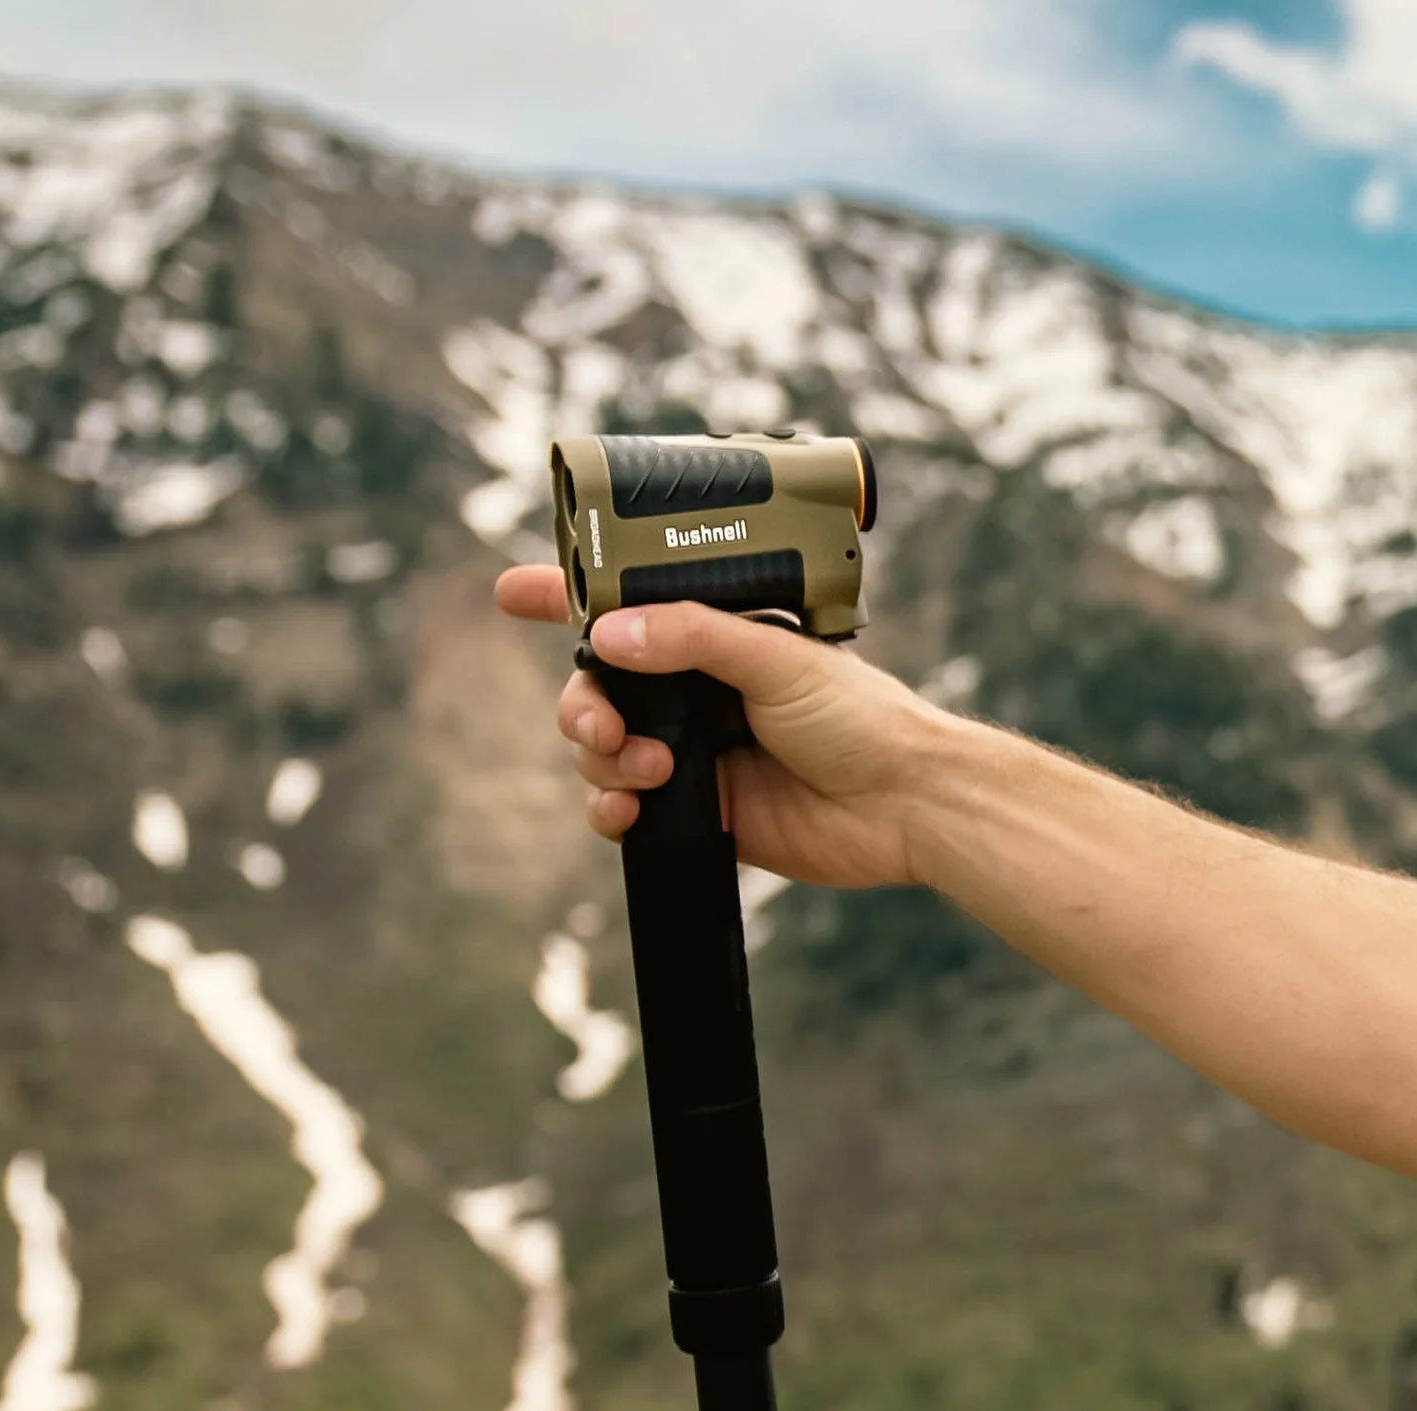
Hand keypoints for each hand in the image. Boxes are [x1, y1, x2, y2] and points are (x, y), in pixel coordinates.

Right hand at [493, 565, 958, 889]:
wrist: (907, 805)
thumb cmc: (864, 719)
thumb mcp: (780, 659)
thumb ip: (695, 638)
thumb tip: (609, 635)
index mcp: (718, 639)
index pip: (630, 608)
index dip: (566, 598)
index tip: (510, 592)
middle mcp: (698, 691)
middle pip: (598, 687)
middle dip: (582, 704)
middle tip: (605, 725)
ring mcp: (695, 752)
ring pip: (602, 748)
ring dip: (602, 757)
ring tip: (653, 770)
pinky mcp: (699, 812)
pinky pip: (622, 807)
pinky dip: (610, 807)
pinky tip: (628, 809)